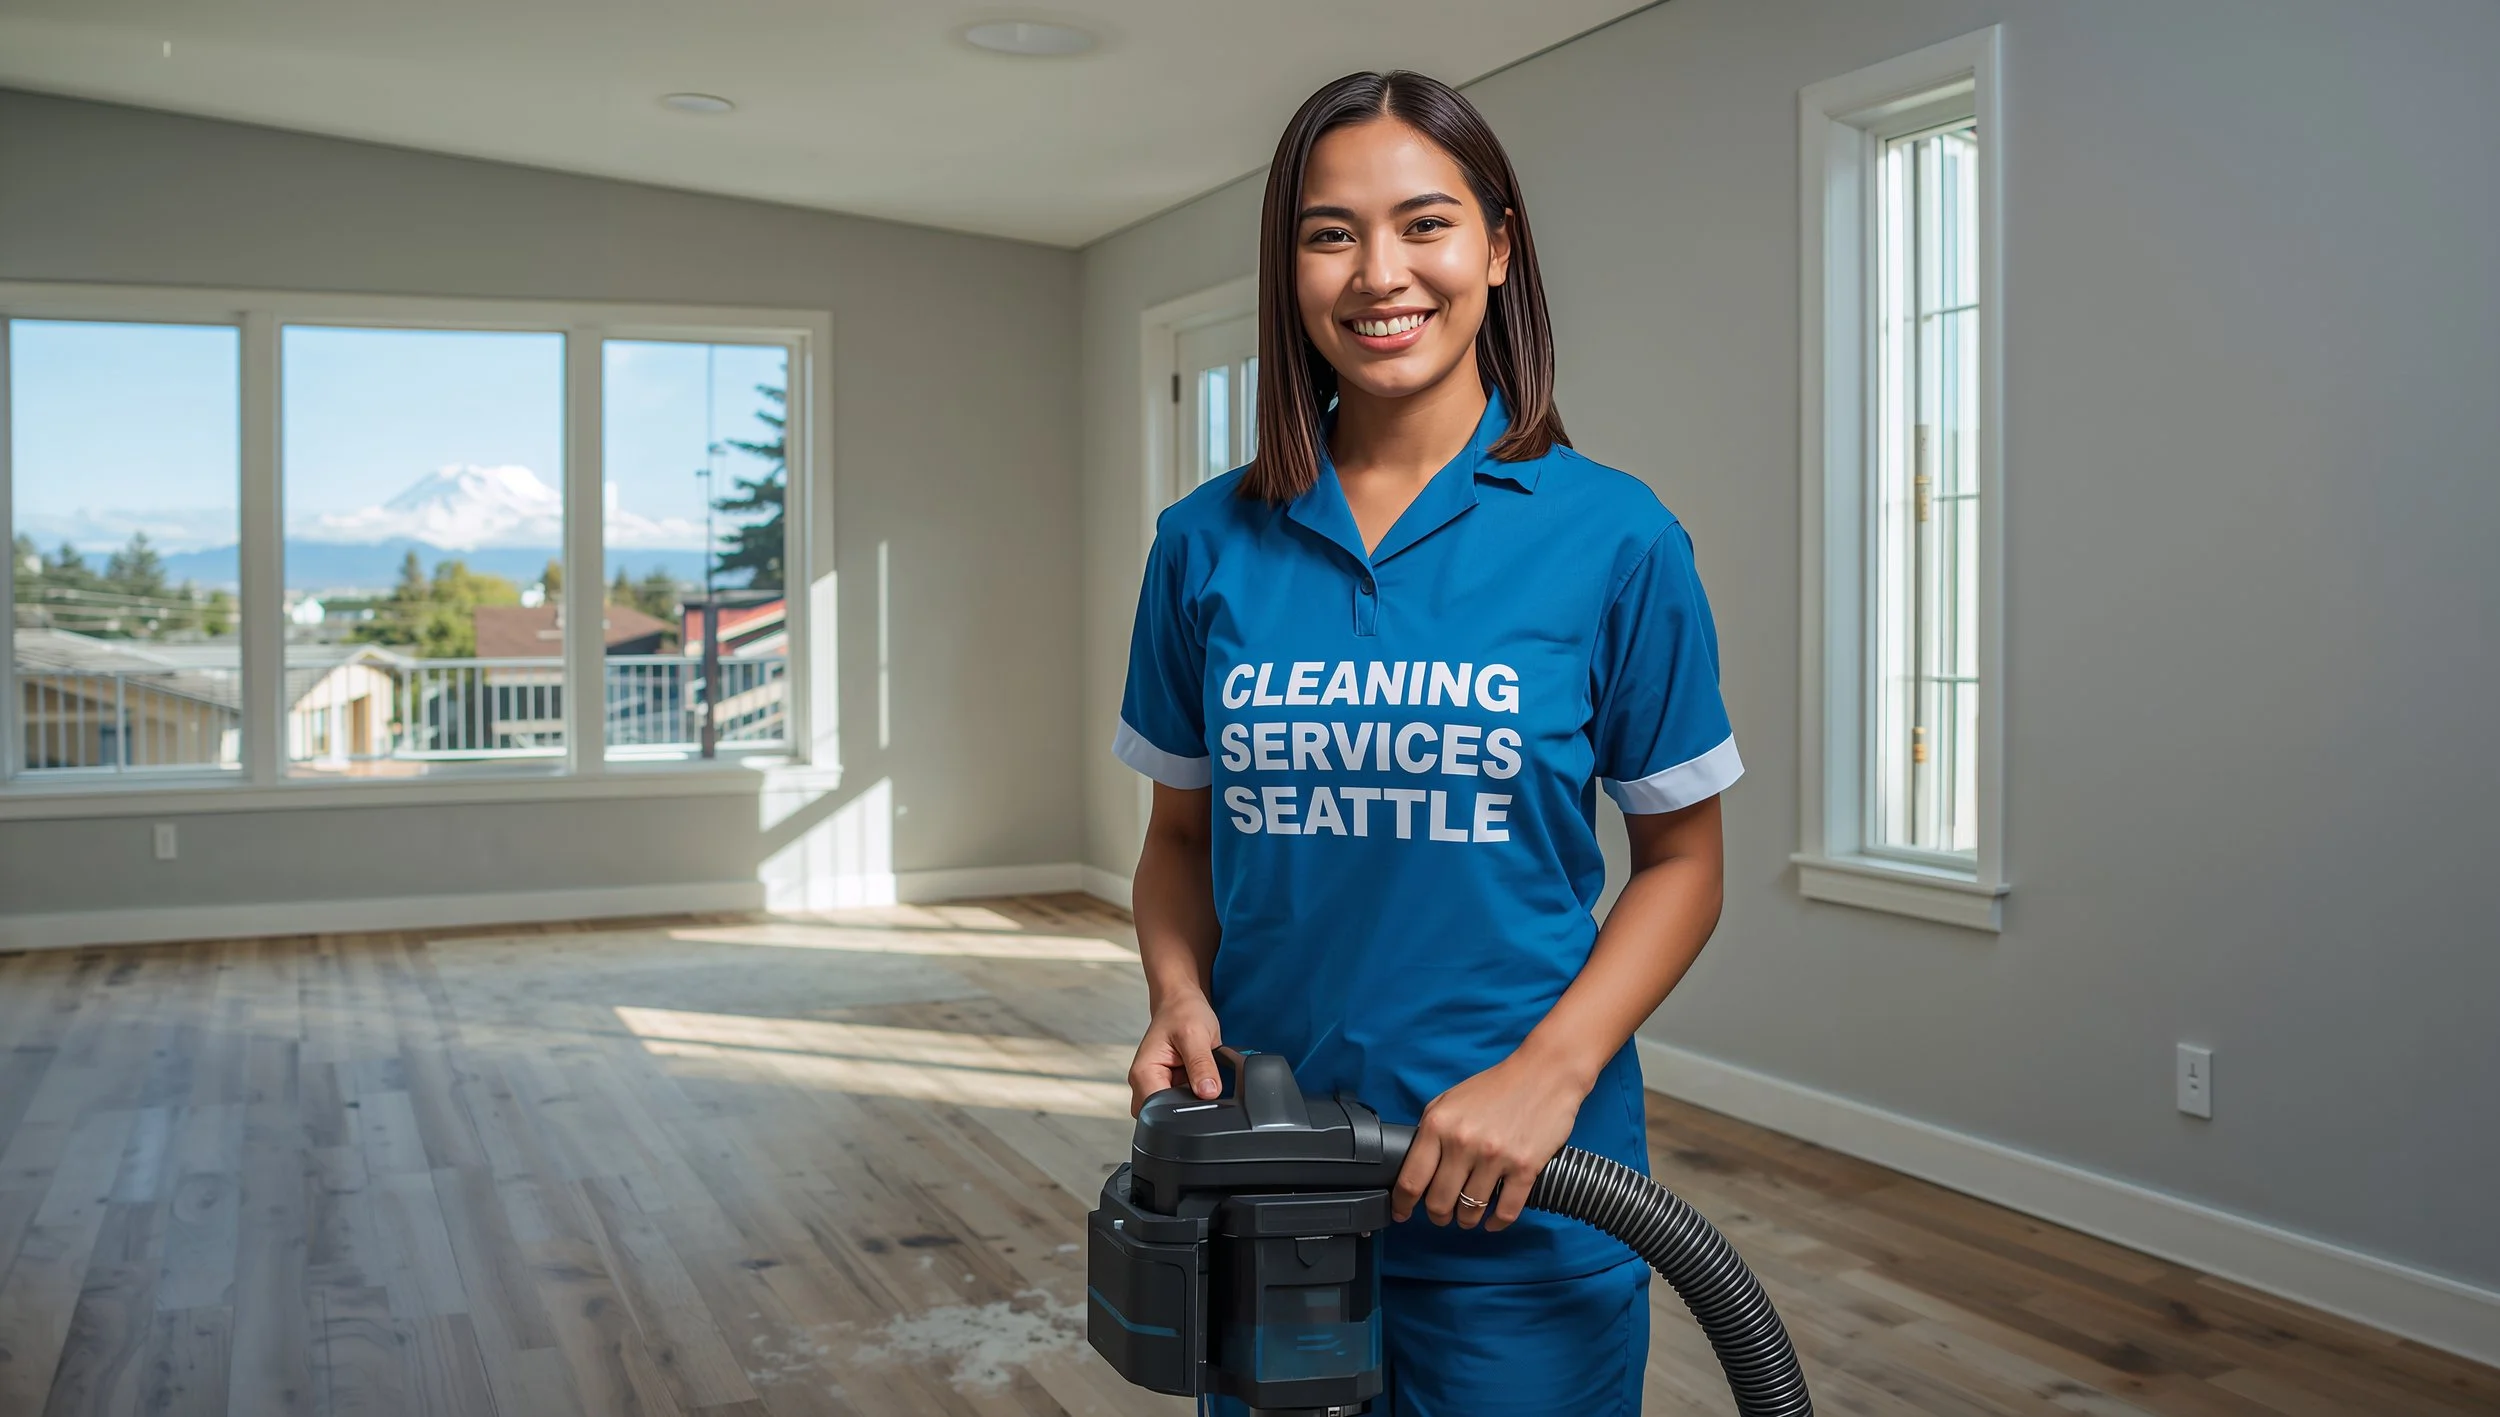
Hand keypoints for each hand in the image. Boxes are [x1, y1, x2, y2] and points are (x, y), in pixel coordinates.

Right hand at [1127, 992, 1223, 1115]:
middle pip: (1164, 1116)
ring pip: (1176, 1110)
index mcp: (1144, 1073)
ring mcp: (1158, 1086)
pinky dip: (1196, 1094)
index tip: (1202, 1102)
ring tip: (1202, 1076)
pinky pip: (1184, 1101)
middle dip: (1189, 1108)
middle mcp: (1146, 1083)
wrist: (1182, 1002)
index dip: (1181, 1112)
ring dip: (1193, 1100)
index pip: (1157, 1111)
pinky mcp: (1170, 1086)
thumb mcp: (1195, 1035)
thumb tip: (1209, 1092)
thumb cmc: (1181, 1011)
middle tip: (1205, 1086)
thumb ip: (1202, 1065)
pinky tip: (1201, 1078)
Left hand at [1392, 1045, 1590, 1231]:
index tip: (1401, 1213)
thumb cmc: (1497, 1087)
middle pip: (1438, 1201)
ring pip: (1470, 1210)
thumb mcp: (1450, 1100)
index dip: (1402, 1204)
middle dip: (1438, 1215)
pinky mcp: (1524, 1168)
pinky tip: (1492, 1221)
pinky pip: (1505, 1211)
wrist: (1544, 1073)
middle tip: (1442, 1215)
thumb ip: (1431, 1130)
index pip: (1411, 1179)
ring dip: (1466, 1219)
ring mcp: (1495, 1157)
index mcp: (1439, 1124)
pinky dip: (1496, 1223)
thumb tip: (1416, 1166)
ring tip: (1468, 1216)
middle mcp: (1463, 1142)